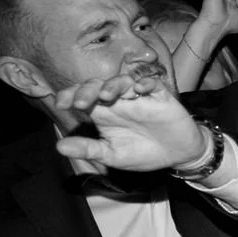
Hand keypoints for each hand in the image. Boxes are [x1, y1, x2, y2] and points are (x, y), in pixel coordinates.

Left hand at [53, 75, 208, 171]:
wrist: (178, 156)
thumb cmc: (143, 153)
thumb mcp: (112, 155)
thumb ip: (88, 149)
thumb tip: (59, 147)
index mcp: (104, 112)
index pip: (82, 96)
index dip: (69, 95)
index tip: (61, 104)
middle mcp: (119, 101)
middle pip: (98, 85)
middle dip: (87, 90)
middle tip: (81, 103)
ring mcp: (140, 98)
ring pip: (122, 81)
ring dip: (113, 85)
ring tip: (106, 96)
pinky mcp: (161, 98)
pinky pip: (153, 84)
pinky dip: (145, 84)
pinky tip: (140, 89)